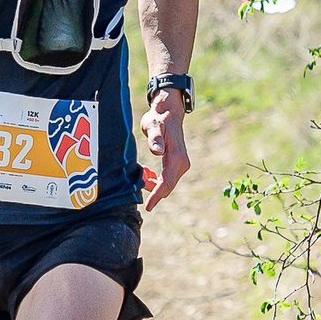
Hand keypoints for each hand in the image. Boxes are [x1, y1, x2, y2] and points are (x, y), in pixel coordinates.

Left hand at [140, 94, 189, 210]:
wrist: (168, 113)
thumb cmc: (158, 119)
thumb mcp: (153, 125)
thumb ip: (155, 138)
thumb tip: (158, 151)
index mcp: (177, 157)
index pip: (166, 182)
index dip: (157, 195)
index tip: (148, 206)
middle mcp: (181, 163)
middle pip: (167, 186)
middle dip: (154, 193)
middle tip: (138, 192)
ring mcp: (180, 164)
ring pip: (167, 184)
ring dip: (154, 186)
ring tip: (140, 176)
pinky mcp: (176, 164)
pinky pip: (166, 179)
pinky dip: (156, 181)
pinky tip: (146, 175)